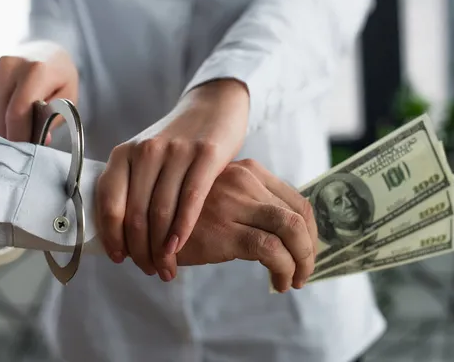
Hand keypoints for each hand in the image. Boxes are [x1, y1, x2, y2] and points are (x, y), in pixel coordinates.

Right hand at [0, 41, 77, 142]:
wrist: (44, 56)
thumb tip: (38, 141)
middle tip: (26, 146)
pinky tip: (5, 122)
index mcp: (35, 69)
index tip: (26, 151)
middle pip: (2, 117)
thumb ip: (53, 118)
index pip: (18, 112)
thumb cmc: (58, 81)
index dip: (20, 137)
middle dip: (13, 138)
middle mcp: (7, 66)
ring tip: (19, 131)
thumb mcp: (67, 99)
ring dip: (2, 131)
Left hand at [96, 79, 248, 281]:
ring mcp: (175, 151)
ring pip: (161, 212)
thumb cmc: (177, 141)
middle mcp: (145, 150)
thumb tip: (120, 235)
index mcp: (124, 153)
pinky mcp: (205, 154)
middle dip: (140, 250)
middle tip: (149, 270)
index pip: (109, 203)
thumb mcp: (146, 156)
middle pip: (135, 214)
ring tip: (166, 268)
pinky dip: (181, 230)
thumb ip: (132, 187)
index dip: (112, 236)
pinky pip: (190, 201)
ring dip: (161, 248)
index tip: (119, 258)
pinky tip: (179, 248)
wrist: (213, 106)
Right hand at [177, 159, 316, 291]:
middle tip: (305, 272)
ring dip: (302, 261)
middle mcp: (244, 180)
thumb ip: (247, 204)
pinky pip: (271, 250)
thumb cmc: (181, 213)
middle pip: (300, 215)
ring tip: (294, 281)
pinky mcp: (223, 229)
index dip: (311, 232)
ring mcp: (234, 203)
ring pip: (291, 230)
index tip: (307, 253)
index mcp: (247, 170)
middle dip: (310, 249)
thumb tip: (285, 236)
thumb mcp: (219, 197)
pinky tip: (278, 283)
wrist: (142, 221)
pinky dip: (284, 269)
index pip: (297, 200)